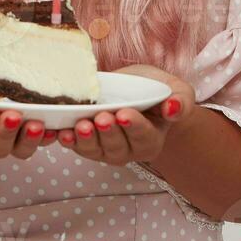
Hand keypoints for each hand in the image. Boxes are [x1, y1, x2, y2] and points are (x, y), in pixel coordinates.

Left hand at [58, 64, 194, 165]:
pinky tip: (60, 131)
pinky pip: (76, 145)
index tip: (124, 113)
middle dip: (107, 133)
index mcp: (152, 139)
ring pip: (95, 150)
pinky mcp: (87, 143)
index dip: (133, 126)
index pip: (143, 135)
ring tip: (80, 125)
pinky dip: (67, 139)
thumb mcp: (178, 91)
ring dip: (85, 139)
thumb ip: (181, 101)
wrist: (137, 90)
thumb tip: (173, 108)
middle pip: (117, 147)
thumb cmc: (159, 91)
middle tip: (101, 118)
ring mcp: (106, 149)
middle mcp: (129, 150)